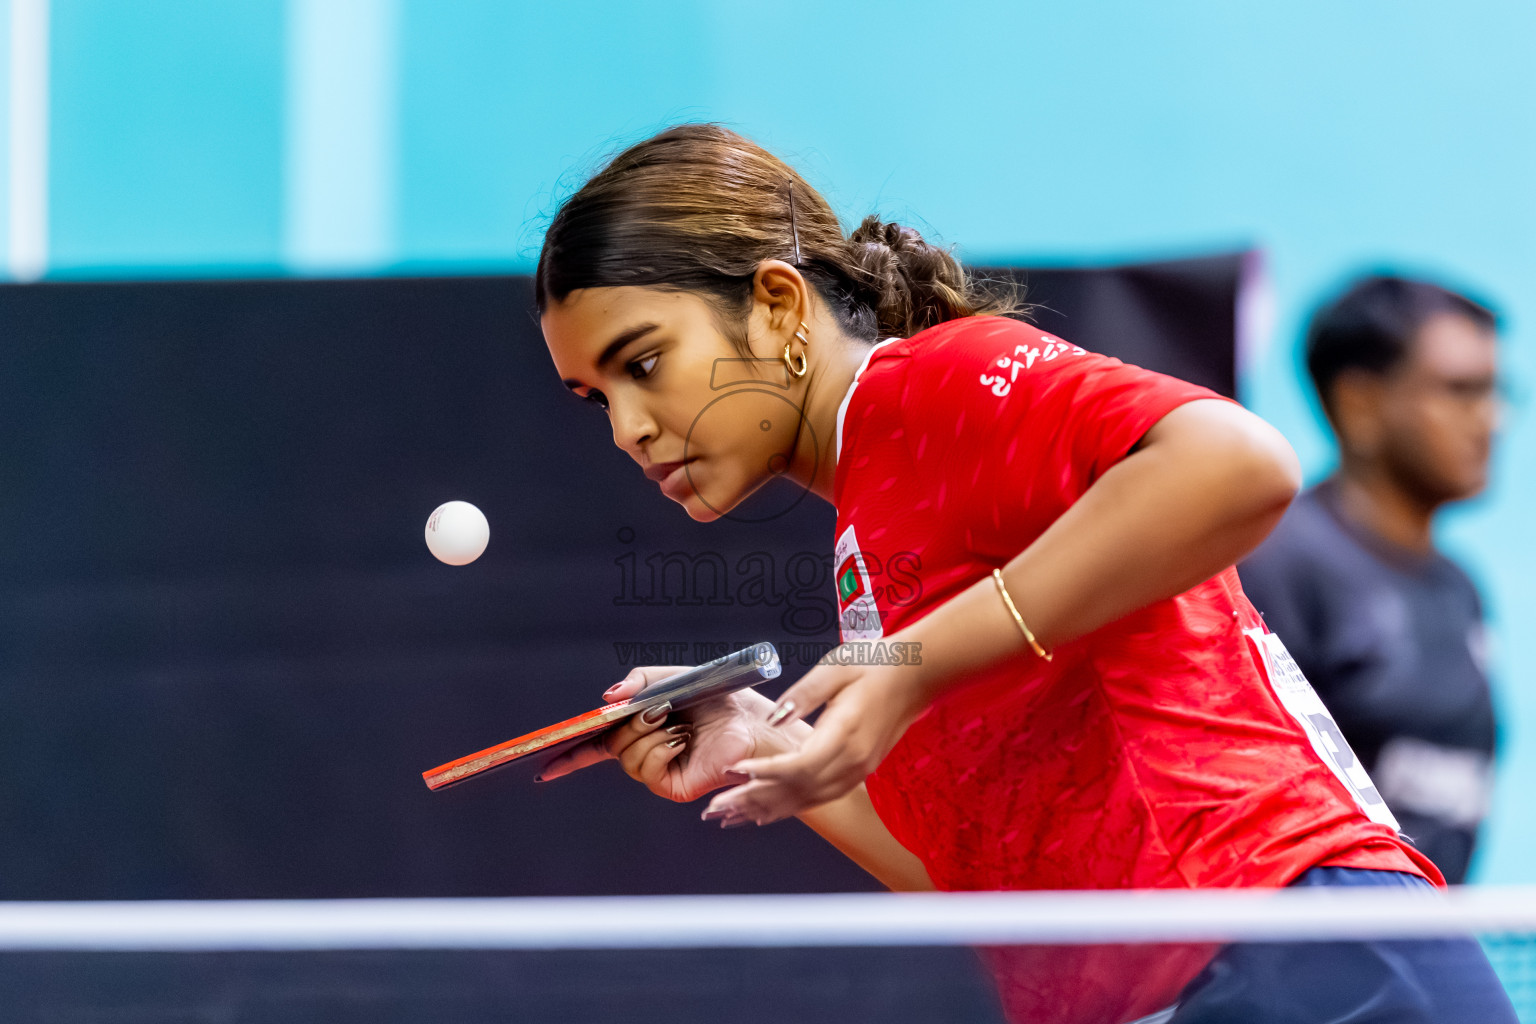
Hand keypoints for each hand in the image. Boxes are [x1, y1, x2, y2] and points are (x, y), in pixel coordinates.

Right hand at [536, 665, 809, 804]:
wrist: (752, 721)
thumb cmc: (719, 699)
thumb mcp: (674, 678)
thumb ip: (640, 681)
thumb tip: (608, 698)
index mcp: (642, 730)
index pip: (597, 748)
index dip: (569, 757)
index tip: (543, 764)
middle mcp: (646, 753)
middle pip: (610, 745)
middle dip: (629, 723)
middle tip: (659, 710)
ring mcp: (659, 772)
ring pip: (625, 757)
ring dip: (648, 734)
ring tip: (677, 725)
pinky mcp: (672, 786)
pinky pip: (645, 770)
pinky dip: (660, 749)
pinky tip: (683, 742)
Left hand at [700, 650, 930, 826]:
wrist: (918, 675)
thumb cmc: (875, 664)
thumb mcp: (835, 668)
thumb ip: (801, 694)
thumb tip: (775, 717)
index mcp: (845, 733)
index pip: (799, 766)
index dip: (765, 773)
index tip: (734, 772)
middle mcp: (853, 760)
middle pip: (798, 791)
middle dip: (755, 800)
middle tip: (717, 809)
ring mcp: (859, 769)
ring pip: (808, 800)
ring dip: (770, 809)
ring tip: (733, 817)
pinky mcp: (859, 770)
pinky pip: (821, 797)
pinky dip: (791, 806)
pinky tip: (769, 813)